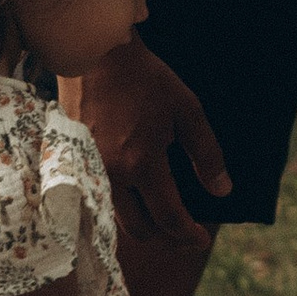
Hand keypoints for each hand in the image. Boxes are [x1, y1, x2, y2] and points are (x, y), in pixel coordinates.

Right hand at [64, 39, 231, 244]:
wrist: (95, 55)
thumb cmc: (146, 80)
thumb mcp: (187, 110)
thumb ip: (206, 154)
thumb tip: (222, 191)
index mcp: (142, 162)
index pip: (169, 217)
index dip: (189, 235)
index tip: (202, 240)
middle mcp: (112, 174)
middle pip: (140, 229)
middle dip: (166, 236)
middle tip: (184, 230)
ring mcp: (88, 171)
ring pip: (116, 218)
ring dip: (142, 223)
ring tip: (162, 213)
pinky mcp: (74, 163)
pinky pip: (99, 200)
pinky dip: (120, 208)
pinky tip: (135, 197)